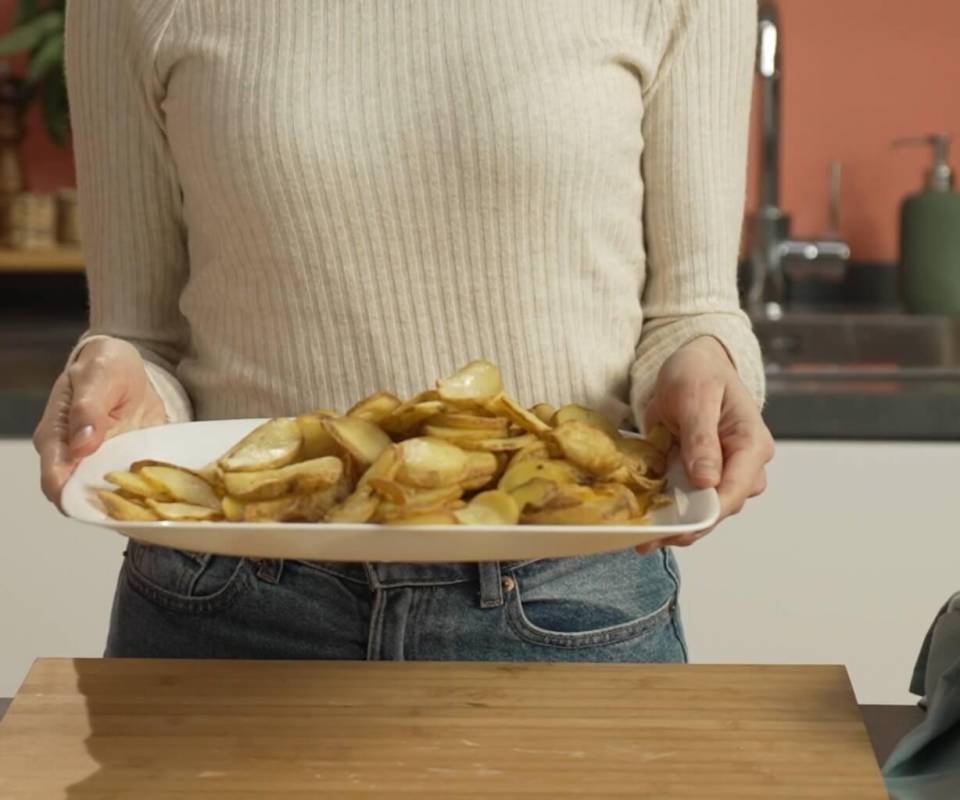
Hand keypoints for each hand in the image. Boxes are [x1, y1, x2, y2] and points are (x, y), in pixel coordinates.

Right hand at [34, 337, 165, 505]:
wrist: (127, 366)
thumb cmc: (106, 366)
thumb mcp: (98, 376)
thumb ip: (88, 408)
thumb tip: (81, 445)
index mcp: (56, 438)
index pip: (56, 481)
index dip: (75, 497)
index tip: (107, 500)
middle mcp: (72, 459)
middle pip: (81, 497)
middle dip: (107, 505)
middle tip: (140, 503)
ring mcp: (97, 464)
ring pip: (107, 497)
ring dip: (128, 502)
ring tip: (155, 501)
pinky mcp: (120, 465)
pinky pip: (129, 487)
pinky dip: (143, 492)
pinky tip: (163, 493)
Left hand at [635, 336, 773, 555]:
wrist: (692, 363)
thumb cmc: (698, 372)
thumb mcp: (695, 397)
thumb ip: (702, 438)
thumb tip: (708, 480)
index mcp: (752, 445)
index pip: (736, 489)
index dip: (709, 514)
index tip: (679, 529)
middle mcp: (744, 465)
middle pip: (720, 507)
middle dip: (688, 526)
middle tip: (649, 539)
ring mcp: (723, 472)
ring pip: (705, 509)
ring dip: (677, 525)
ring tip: (642, 539)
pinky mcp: (702, 475)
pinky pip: (689, 499)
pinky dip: (669, 511)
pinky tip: (645, 523)